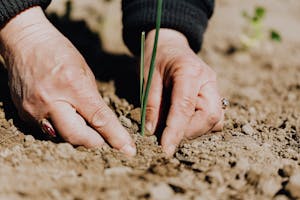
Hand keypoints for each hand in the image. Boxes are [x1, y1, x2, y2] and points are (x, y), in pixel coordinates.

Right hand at [0, 7, 135, 155]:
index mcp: (73, 86)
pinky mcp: (24, 114)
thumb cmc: (59, 53)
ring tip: (82, 124)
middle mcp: (51, 101)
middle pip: (77, 137)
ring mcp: (34, 110)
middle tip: (103, 138)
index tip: (128, 150)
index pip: (99, 119)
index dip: (115, 137)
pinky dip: (60, 129)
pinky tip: (64, 117)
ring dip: (77, 136)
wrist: (25, 43)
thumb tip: (101, 123)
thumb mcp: (84, 71)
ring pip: (62, 138)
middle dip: (95, 142)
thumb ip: (93, 100)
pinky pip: (47, 132)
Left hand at [144, 29, 223, 155]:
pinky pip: (214, 117)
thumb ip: (151, 104)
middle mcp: (208, 80)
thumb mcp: (148, 78)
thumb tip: (152, 131)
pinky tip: (184, 122)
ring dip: (195, 130)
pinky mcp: (214, 94)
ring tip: (174, 129)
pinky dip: (200, 125)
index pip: (186, 107)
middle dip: (189, 132)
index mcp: (189, 71)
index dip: (176, 131)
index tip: (166, 149)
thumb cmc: (156, 58)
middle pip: (210, 116)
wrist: (170, 45)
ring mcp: (214, 87)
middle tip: (168, 136)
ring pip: (215, 119)